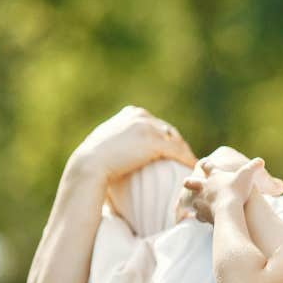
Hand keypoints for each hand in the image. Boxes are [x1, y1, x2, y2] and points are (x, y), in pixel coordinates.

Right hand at [71, 105, 195, 182]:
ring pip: (176, 141)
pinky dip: (187, 160)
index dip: (166, 137)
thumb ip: (120, 139)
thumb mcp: (107, 142)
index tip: (173, 150)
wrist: (89, 164)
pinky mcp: (154, 141)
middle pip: (169, 131)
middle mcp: (141, 116)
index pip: (157, 124)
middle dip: (179, 145)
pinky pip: (178, 152)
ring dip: (186, 153)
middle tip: (187, 160)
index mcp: (131, 113)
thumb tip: (123, 149)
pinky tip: (192, 169)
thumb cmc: (94, 159)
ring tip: (193, 166)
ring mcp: (148, 127)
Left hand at [184, 157, 282, 222]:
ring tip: (197, 203)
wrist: (227, 208)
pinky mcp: (202, 214)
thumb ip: (254, 167)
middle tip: (187, 182)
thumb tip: (261, 161)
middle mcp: (204, 187)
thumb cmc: (237, 190)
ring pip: (193, 200)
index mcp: (213, 176)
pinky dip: (200, 216)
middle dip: (190, 182)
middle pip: (191, 182)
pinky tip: (201, 218)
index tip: (204, 163)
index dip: (206, 164)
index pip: (208, 166)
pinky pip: (198, 215)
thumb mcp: (248, 175)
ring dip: (195, 201)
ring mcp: (201, 201)